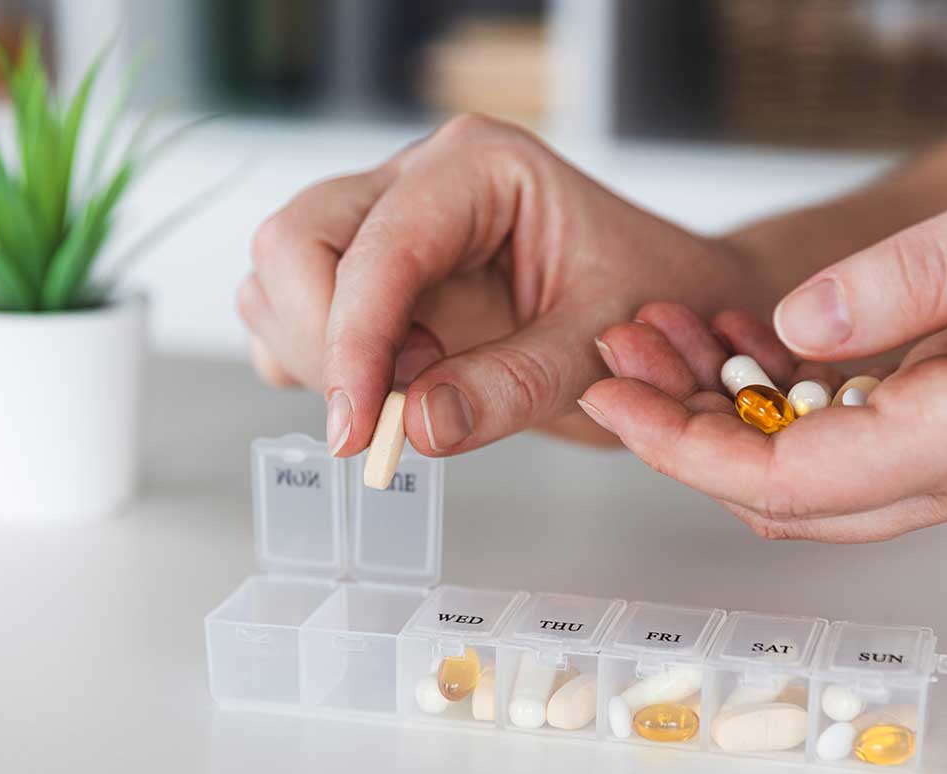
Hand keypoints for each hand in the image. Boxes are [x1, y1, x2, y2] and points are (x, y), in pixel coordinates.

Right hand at [238, 114, 763, 456]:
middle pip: (294, 241)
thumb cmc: (652, 307)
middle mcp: (415, 181)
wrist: (670, 311)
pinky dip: (312, 365)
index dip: (354, 342)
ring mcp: (381, 224)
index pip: (377, 246)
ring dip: (313, 355)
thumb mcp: (602, 347)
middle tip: (385, 417)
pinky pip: (289, 314)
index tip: (359, 432)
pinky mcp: (367, 276)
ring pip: (276, 277)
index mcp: (478, 168)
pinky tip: (386, 392)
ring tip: (406, 397)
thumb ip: (514, 385)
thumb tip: (417, 426)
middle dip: (321, 341)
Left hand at [581, 155, 946, 541]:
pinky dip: (785, 410)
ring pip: (814, 477)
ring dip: (730, 423)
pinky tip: (751, 349)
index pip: (791, 480)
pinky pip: (854, 446)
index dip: (686, 450)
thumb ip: (922, 278)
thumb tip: (799, 323)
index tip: (616, 403)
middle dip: (688, 437)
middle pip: (787, 495)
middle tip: (628, 363)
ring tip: (670, 347)